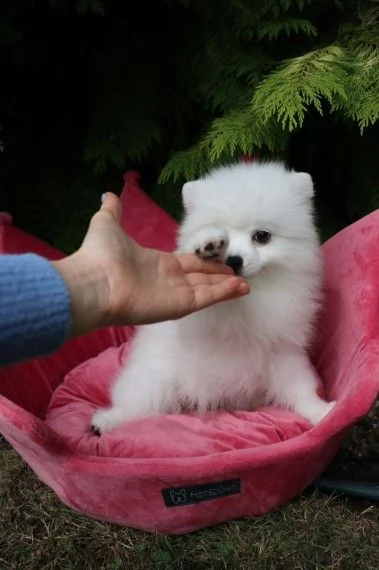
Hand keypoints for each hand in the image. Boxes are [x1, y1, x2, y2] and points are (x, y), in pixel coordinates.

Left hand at [53, 193, 249, 335]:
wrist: (94, 282)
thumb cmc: (100, 255)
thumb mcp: (107, 225)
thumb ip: (113, 211)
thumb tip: (110, 195)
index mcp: (157, 264)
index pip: (187, 262)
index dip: (203, 261)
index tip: (218, 257)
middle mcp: (168, 280)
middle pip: (200, 276)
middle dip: (218, 274)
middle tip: (237, 270)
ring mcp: (175, 294)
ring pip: (207, 288)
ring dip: (226, 285)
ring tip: (246, 282)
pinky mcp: (180, 305)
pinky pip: (207, 298)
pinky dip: (224, 293)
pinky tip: (240, 287)